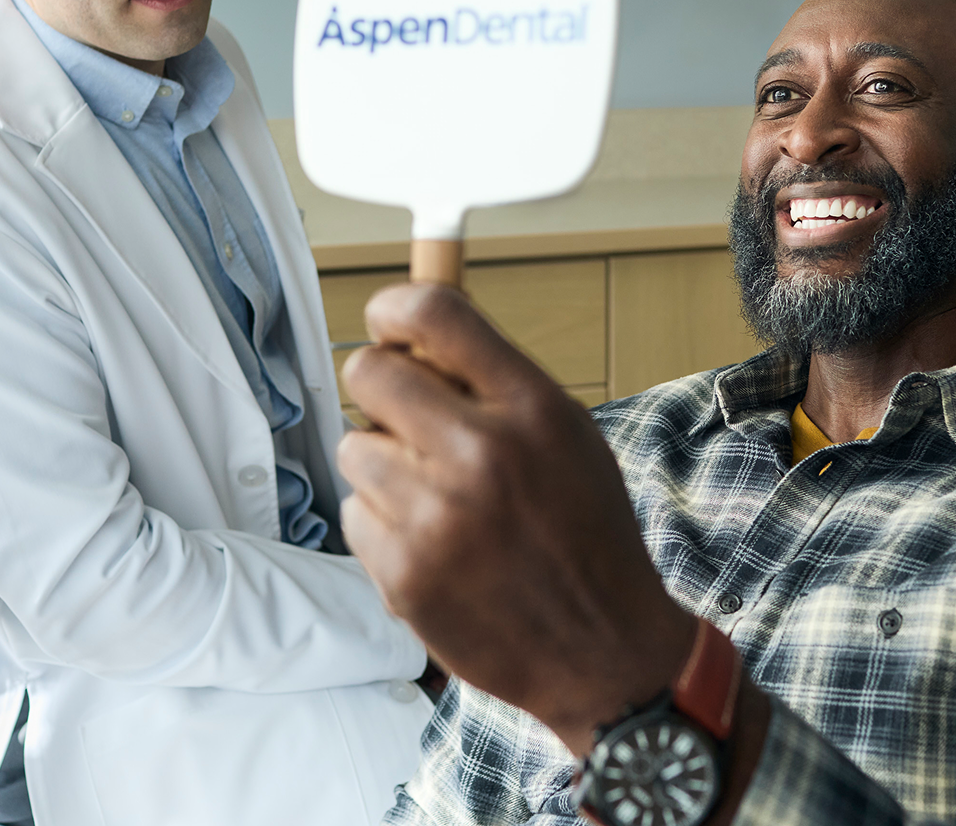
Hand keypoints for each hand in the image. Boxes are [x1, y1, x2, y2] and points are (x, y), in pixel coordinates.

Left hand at [336, 283, 694, 752]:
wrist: (602, 649)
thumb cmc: (585, 536)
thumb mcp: (567, 435)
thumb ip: (497, 384)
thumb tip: (415, 332)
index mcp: (531, 408)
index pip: (434, 313)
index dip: (393, 307)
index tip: (387, 321)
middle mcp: (481, 453)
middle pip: (368, 371)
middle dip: (379, 387)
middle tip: (406, 416)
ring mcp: (436, 516)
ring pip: (354, 446)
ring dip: (383, 466)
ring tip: (436, 499)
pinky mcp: (402, 571)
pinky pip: (354, 512)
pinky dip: (383, 525)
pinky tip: (432, 546)